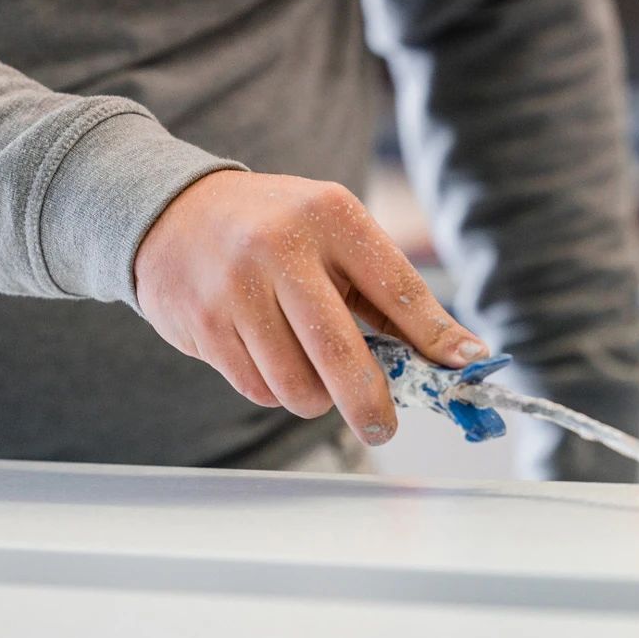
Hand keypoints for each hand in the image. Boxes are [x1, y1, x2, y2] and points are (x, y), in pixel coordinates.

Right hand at [134, 171, 488, 445]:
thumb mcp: (332, 235)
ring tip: (313, 374)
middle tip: (383, 426)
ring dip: (316, 397)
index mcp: (331, 216)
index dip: (435, 335)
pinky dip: (276, 390)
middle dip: (370, 404)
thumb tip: (451, 353)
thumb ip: (384, 292)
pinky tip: (269, 357)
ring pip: (297, 384)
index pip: (397, 287)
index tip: (467, 366)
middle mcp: (282, 247)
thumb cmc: (275, 230)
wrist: (171, 211)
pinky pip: (258, 389)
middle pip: (341, 352)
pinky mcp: (204, 324)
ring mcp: (237, 287)